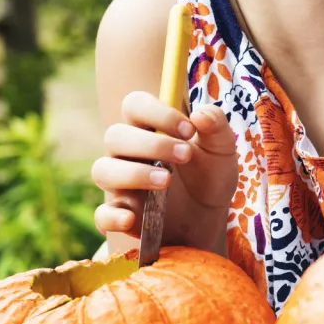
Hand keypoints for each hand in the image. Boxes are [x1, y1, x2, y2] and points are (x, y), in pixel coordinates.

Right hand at [91, 92, 237, 252]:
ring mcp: (120, 183)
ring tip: (166, 181)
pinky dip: (112, 216)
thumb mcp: (221, 148)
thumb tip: (200, 115)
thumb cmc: (209, 173)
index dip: (157, 112)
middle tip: (186, 156)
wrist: (209, 216)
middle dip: (151, 144)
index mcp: (148, 127)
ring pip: (103, 170)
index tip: (189, 129)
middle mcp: (127, 152)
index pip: (134, 104)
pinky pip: (102, 215)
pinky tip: (131, 218)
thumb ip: (215, 125)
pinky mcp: (121, 213)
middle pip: (115, 135)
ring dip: (134, 173)